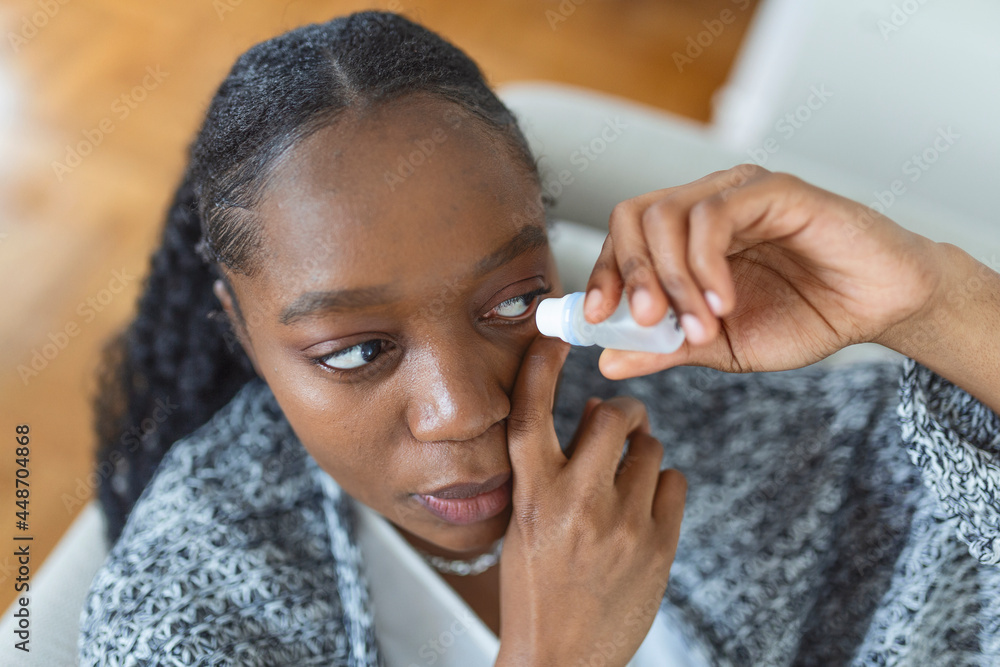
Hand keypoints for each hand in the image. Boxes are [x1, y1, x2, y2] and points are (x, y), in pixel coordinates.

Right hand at [495, 335, 685, 666]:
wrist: (562, 660)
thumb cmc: (537, 592)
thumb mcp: (525, 526)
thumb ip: (549, 471)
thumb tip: (588, 414)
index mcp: (531, 496)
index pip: (531, 414)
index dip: (540, 368)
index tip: (553, 338)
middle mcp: (575, 502)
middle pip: (611, 416)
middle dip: (620, 409)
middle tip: (620, 418)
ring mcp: (621, 523)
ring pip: (650, 447)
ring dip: (641, 451)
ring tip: (629, 476)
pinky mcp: (658, 545)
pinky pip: (674, 481)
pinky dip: (663, 485)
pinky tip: (646, 505)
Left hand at [583, 164, 944, 378]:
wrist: (881, 306)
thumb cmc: (806, 316)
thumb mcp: (721, 346)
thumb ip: (665, 348)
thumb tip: (606, 361)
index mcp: (687, 237)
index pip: (623, 238)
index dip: (603, 275)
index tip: (595, 320)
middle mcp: (706, 205)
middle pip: (634, 217)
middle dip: (628, 274)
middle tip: (642, 322)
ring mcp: (738, 192)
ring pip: (669, 214)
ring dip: (671, 279)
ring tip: (699, 326)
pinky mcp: (774, 189)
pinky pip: (715, 216)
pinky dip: (706, 265)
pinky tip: (723, 303)